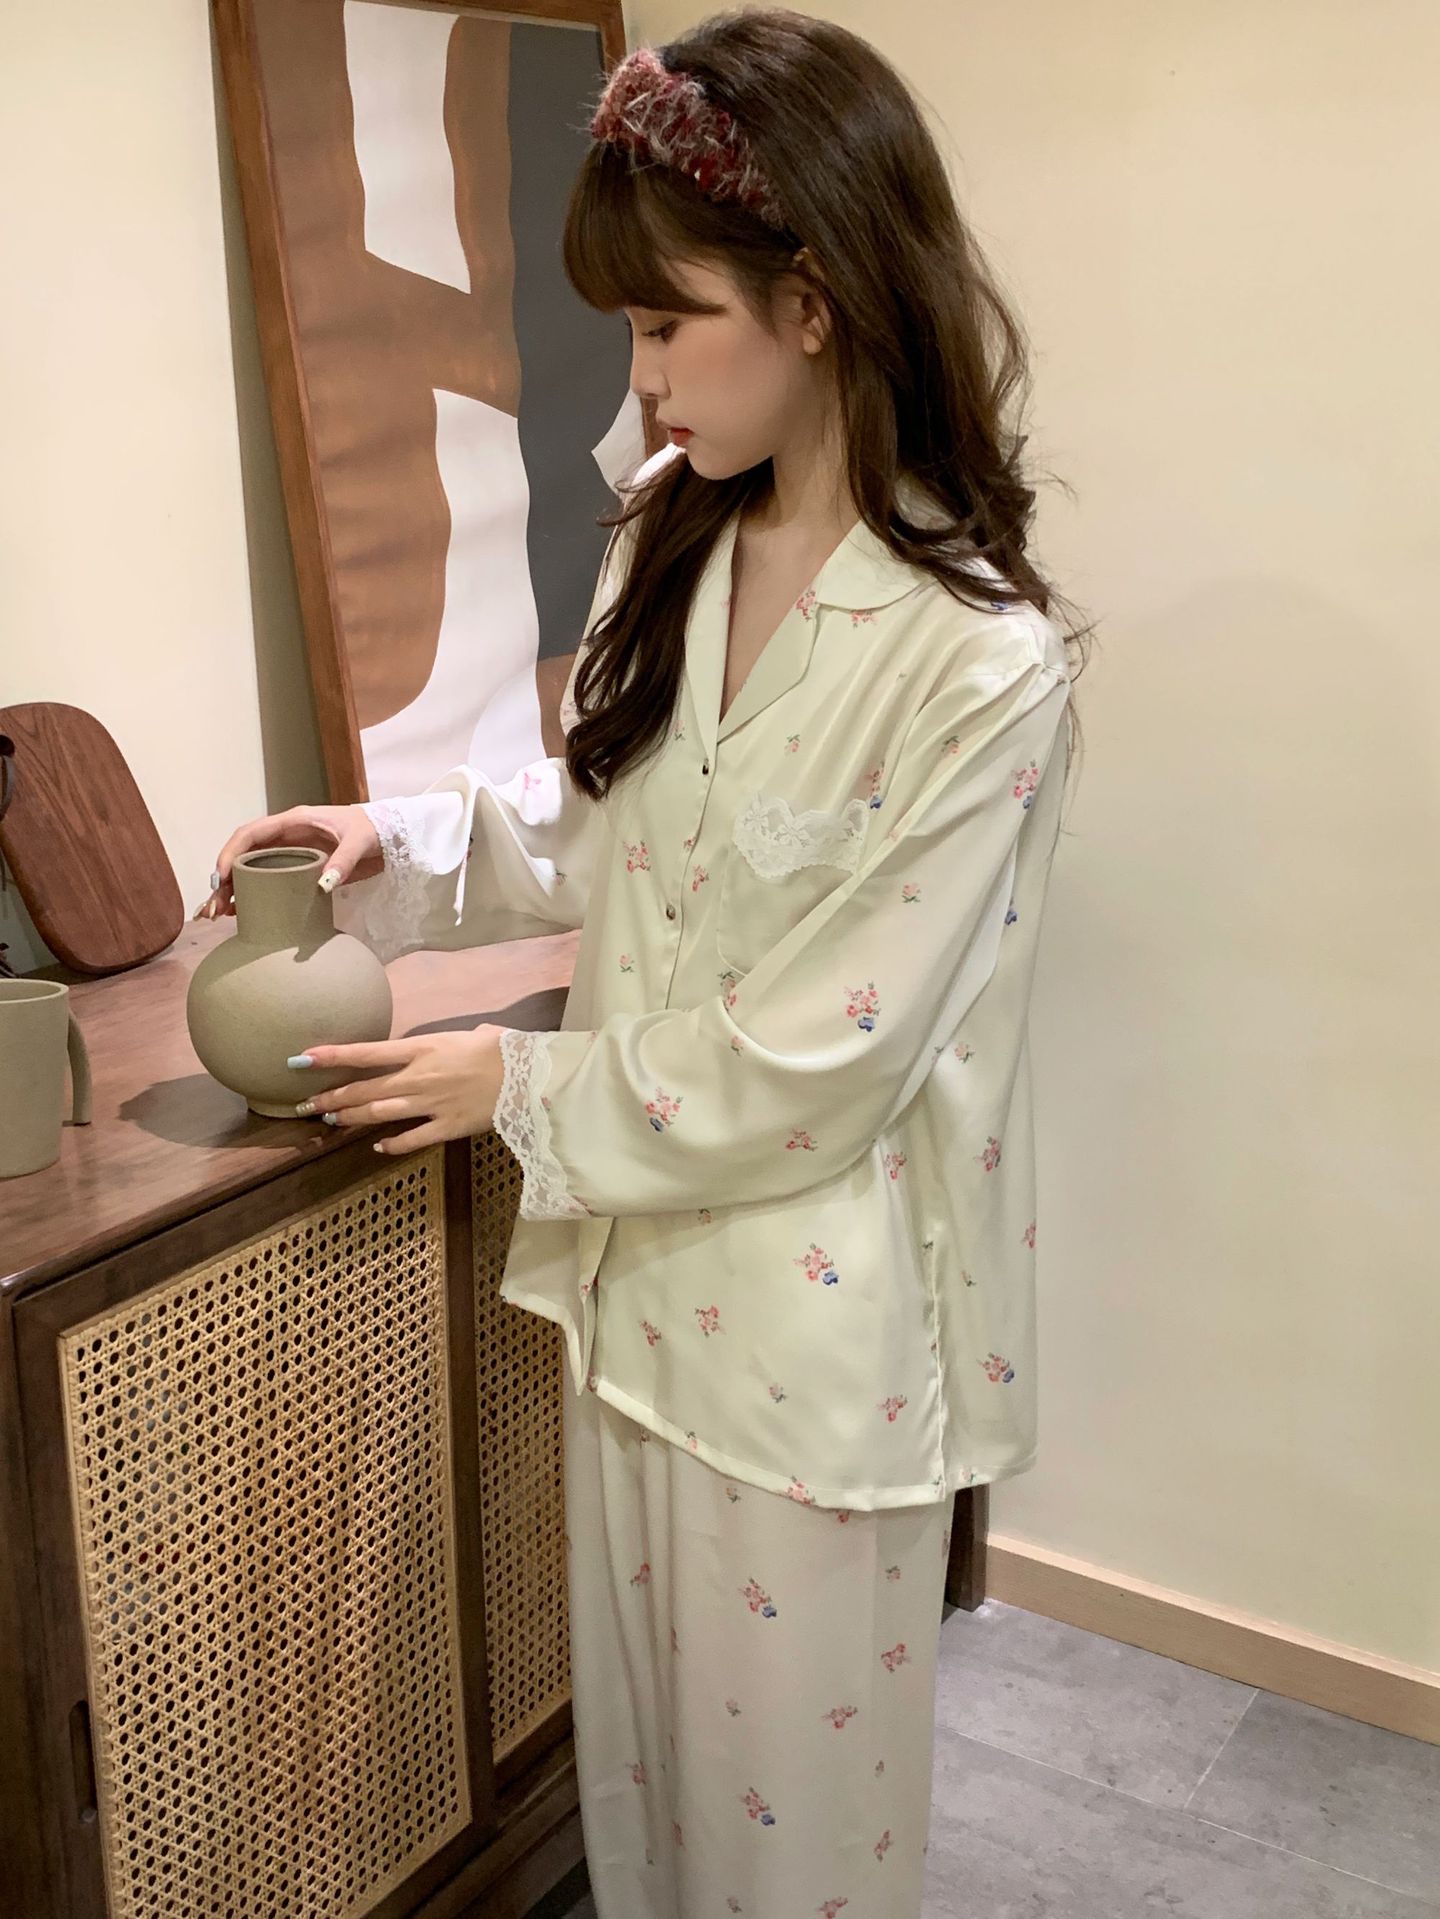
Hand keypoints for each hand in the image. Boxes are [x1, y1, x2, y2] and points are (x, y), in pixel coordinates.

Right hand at [193, 803, 382, 919]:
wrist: (390, 836)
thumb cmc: (372, 831)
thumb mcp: (359, 842)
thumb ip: (343, 862)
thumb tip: (322, 885)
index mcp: (293, 821)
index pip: (250, 834)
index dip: (230, 854)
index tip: (220, 878)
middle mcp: (285, 836)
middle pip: (243, 856)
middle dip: (224, 880)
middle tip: (212, 908)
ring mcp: (289, 854)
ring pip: (250, 871)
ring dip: (232, 891)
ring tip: (217, 915)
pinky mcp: (297, 870)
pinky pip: (267, 881)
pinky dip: (251, 895)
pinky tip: (239, 913)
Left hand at [292, 1027, 508, 1154]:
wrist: (527, 1077)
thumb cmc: (504, 1050)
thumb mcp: (473, 1034)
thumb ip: (450, 1042)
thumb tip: (452, 1042)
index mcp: (423, 1048)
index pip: (367, 1052)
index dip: (332, 1056)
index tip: (303, 1058)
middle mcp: (418, 1077)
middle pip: (364, 1088)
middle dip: (332, 1097)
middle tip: (306, 1103)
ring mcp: (430, 1104)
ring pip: (379, 1113)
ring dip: (351, 1118)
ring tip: (330, 1120)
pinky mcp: (446, 1127)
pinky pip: (411, 1138)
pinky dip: (392, 1144)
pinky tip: (377, 1146)